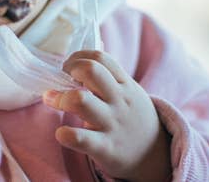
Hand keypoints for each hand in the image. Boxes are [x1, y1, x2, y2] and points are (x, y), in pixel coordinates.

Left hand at [43, 50, 171, 181]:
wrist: (157, 155)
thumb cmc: (134, 118)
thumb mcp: (130, 92)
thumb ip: (111, 75)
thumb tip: (88, 52)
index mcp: (125, 84)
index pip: (100, 57)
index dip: (79, 57)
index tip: (70, 67)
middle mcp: (119, 100)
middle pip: (91, 71)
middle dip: (71, 68)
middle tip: (62, 78)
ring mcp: (112, 123)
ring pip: (81, 101)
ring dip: (59, 98)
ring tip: (51, 99)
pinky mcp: (105, 148)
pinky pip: (80, 139)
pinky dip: (65, 134)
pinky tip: (61, 133)